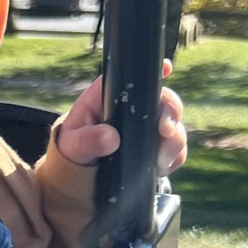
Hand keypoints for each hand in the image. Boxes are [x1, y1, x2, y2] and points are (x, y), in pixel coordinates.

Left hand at [55, 63, 186, 174]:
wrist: (76, 178)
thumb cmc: (71, 153)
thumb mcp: (72, 146)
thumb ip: (87, 140)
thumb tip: (111, 138)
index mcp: (109, 98)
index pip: (132, 79)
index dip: (152, 71)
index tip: (167, 68)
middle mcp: (133, 110)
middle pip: (163, 100)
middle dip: (171, 113)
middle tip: (166, 131)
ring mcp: (146, 129)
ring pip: (174, 126)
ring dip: (174, 141)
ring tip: (161, 160)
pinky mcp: (155, 149)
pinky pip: (176, 149)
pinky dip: (175, 157)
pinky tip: (162, 167)